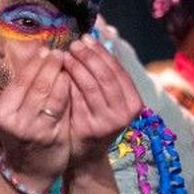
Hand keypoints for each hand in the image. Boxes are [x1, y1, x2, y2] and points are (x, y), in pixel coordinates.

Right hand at [0, 46, 70, 190]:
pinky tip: (73, 81)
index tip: (45, 50)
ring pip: (51, 94)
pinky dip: (69, 90)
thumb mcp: (13, 113)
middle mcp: (15, 120)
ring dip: (62, 74)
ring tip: (69, 62)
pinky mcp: (52, 136)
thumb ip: (24, 90)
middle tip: (60, 52)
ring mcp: (34, 129)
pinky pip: (63, 107)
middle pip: (36, 84)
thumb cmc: (21, 136)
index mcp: (1, 112)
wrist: (27, 171)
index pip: (21, 80)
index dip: (35, 63)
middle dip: (50, 65)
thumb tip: (39, 56)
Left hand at [62, 35, 141, 168]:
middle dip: (89, 57)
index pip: (117, 70)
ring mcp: (108, 122)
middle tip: (74, 44)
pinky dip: (69, 83)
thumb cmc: (96, 118)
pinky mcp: (90, 129)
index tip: (88, 38)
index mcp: (134, 102)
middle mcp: (125, 113)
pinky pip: (77, 99)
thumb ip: (105, 76)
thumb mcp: (108, 99)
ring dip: (77, 67)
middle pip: (105, 76)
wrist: (86, 154)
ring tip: (65, 55)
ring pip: (91, 86)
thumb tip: (94, 40)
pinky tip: (60, 72)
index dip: (101, 52)